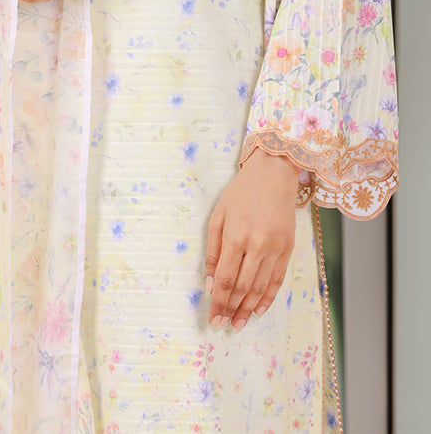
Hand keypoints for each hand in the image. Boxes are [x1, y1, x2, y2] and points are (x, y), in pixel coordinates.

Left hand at [205, 148, 300, 329]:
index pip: (226, 279)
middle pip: (242, 287)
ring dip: (248, 309)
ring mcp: (275, 248)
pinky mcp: (288, 248)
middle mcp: (257, 245)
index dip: (219, 302)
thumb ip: (213, 251)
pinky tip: (259, 310)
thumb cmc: (241, 193)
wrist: (273, 174)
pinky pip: (278, 280)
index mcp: (235, 236)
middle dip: (231, 309)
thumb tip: (211, 284)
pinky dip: (268, 298)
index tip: (213, 318)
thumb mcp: (218, 216)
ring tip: (238, 323)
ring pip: (260, 288)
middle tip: (222, 325)